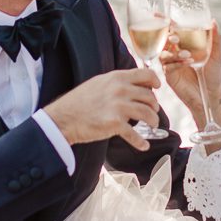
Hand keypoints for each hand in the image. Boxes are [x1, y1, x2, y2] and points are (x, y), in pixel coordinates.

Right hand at [43, 68, 159, 149]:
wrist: (63, 118)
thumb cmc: (79, 101)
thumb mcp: (98, 83)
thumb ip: (116, 82)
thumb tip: (133, 85)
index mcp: (116, 77)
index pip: (145, 74)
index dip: (155, 81)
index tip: (157, 87)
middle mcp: (120, 90)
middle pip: (149, 96)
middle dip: (154, 106)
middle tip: (152, 112)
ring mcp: (118, 107)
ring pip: (148, 113)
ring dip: (153, 121)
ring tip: (152, 125)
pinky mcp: (115, 124)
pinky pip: (135, 135)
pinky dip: (141, 142)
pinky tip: (144, 145)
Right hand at [159, 21, 220, 130]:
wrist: (210, 96)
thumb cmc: (213, 75)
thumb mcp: (216, 55)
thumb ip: (214, 39)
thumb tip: (213, 21)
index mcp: (184, 45)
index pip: (172, 30)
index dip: (164, 22)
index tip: (157, 14)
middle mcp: (175, 53)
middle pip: (164, 40)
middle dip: (167, 36)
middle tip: (175, 37)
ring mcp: (171, 64)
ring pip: (164, 53)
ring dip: (173, 51)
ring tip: (187, 55)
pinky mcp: (170, 76)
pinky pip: (168, 66)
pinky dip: (177, 63)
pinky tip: (188, 63)